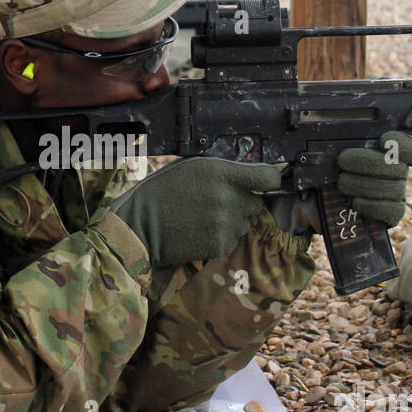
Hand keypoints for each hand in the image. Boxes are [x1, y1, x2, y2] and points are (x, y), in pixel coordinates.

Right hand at [110, 157, 281, 267]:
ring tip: (203, 217)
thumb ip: (224, 170)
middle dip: (242, 202)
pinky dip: (220, 237)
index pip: (269, 177)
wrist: (141, 225)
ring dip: (231, 221)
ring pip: (244, 223)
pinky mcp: (220, 244)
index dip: (269, 180)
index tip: (263, 182)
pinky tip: (199, 231)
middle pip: (256, 202)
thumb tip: (248, 174)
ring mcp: (226, 224)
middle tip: (216, 202)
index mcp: (222, 173)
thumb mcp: (193, 167)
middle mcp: (229, 198)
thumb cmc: (163, 192)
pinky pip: (232, 239)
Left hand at [336, 131, 411, 226]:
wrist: (320, 198)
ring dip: (364, 184)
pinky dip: (373, 205)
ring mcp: (397, 194)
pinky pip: (393, 210)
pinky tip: (356, 202)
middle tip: (342, 160)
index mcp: (391, 152)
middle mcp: (399, 172)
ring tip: (342, 183)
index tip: (382, 141)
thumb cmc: (332, 168)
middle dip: (368, 162)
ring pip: (395, 189)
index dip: (402, 143)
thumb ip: (347, 138)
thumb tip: (347, 128)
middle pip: (399, 167)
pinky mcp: (392, 214)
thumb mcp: (335, 149)